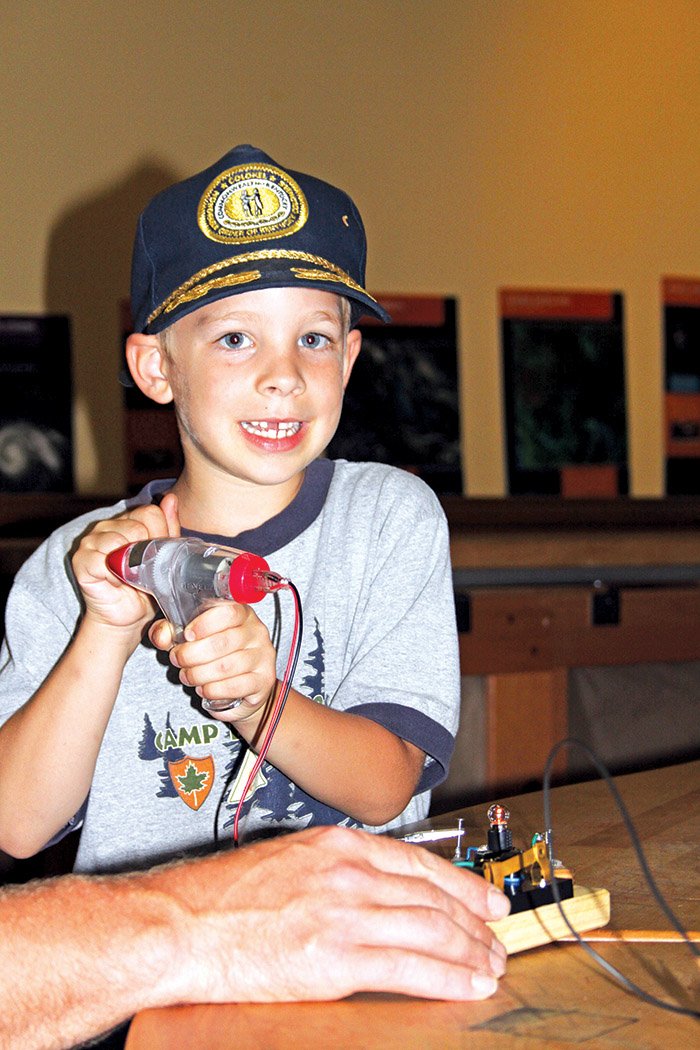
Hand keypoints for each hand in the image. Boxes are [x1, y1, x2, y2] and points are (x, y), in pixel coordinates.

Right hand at [73, 493, 180, 641]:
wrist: (128, 617)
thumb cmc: (146, 587)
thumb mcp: (164, 557)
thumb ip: (167, 528)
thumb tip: (170, 498)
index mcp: (128, 521)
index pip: (151, 513)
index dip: (161, 536)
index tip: (158, 557)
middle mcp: (107, 526)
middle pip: (138, 526)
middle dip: (147, 553)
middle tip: (143, 571)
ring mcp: (91, 542)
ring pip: (121, 539)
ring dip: (131, 565)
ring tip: (130, 577)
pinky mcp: (81, 560)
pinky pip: (103, 559)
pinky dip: (115, 575)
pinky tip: (116, 583)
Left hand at [150, 599, 276, 722]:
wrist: (243, 687)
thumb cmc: (217, 655)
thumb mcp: (191, 638)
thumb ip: (171, 632)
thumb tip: (161, 636)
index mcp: (241, 613)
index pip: (229, 612)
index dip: (205, 623)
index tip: (187, 635)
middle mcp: (256, 632)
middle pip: (223, 642)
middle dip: (192, 654)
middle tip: (178, 660)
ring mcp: (263, 656)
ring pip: (226, 666)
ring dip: (199, 674)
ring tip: (188, 676)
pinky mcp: (264, 680)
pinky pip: (235, 686)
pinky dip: (213, 690)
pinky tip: (204, 689)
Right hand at [154, 825, 509, 1003]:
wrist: (181, 924)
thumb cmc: (222, 897)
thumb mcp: (288, 860)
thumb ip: (333, 871)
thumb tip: (370, 892)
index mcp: (339, 845)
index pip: (419, 861)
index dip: (462, 884)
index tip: (487, 900)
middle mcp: (350, 872)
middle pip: (433, 896)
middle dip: (474, 921)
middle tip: (497, 940)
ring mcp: (346, 913)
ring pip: (432, 929)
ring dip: (470, 952)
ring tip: (491, 966)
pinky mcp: (337, 959)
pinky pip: (411, 968)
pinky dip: (449, 978)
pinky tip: (468, 985)